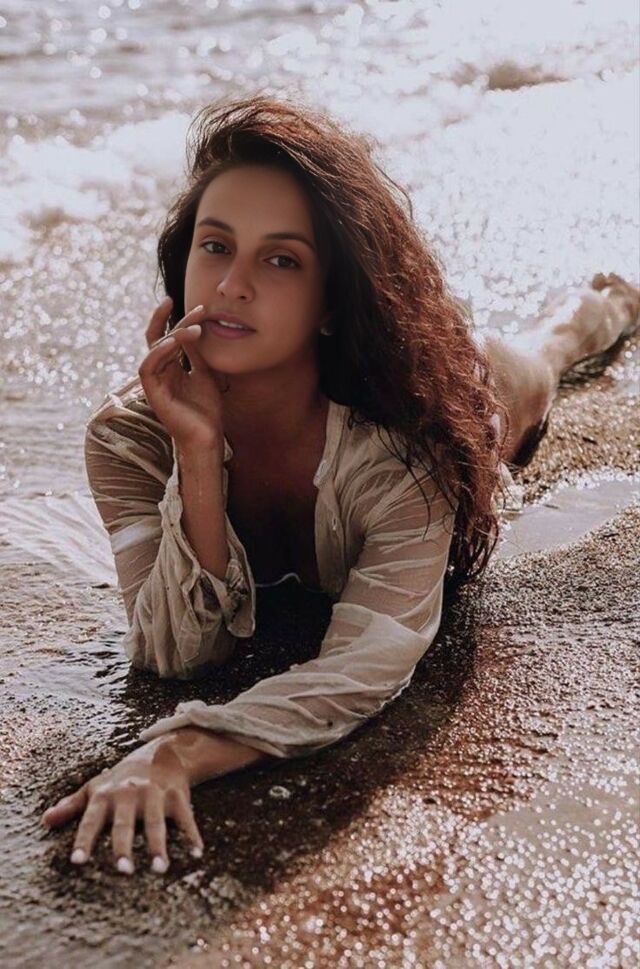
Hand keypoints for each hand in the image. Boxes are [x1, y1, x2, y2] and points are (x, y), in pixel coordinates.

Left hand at [40, 736, 203, 875]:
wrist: (161, 752)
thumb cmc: (121, 778)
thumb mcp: (95, 787)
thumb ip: (71, 806)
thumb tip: (45, 821)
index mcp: (106, 795)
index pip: (91, 820)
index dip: (84, 841)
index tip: (77, 862)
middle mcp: (129, 794)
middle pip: (125, 824)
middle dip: (124, 847)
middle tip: (123, 871)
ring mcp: (154, 794)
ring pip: (155, 822)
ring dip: (158, 845)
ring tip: (159, 868)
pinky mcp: (176, 795)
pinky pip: (185, 816)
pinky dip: (191, 834)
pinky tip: (196, 853)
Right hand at [139, 297, 225, 449]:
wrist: (207, 437)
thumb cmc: (207, 411)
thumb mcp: (205, 374)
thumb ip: (196, 353)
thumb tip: (194, 328)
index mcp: (170, 368)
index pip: (166, 337)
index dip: (171, 319)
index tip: (192, 304)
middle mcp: (159, 373)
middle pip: (160, 338)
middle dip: (177, 321)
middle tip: (198, 310)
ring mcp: (154, 383)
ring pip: (155, 349)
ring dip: (174, 335)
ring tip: (194, 330)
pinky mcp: (152, 393)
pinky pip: (147, 367)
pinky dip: (158, 353)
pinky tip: (174, 343)